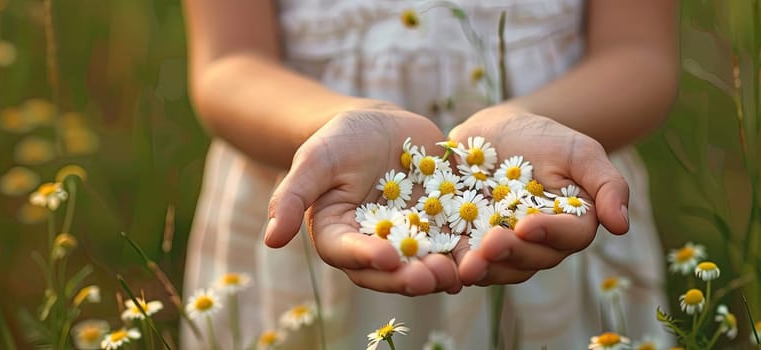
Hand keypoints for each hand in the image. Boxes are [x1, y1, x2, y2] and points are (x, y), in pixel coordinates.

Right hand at [265, 105, 462, 294]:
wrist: (382, 125)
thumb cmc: (340, 140)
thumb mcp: (316, 159)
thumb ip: (293, 196)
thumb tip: (270, 239)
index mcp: (340, 237)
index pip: (349, 254)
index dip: (367, 259)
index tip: (386, 257)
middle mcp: (376, 249)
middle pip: (393, 271)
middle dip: (413, 277)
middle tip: (433, 276)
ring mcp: (413, 240)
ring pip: (428, 264)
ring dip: (447, 271)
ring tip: (464, 270)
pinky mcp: (443, 227)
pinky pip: (459, 242)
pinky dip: (473, 248)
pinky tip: (491, 247)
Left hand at [448, 105, 629, 285]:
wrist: (495, 131)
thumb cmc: (544, 138)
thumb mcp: (579, 151)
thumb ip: (607, 184)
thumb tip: (622, 226)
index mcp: (571, 225)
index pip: (569, 237)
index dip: (549, 233)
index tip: (527, 223)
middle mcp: (539, 245)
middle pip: (531, 259)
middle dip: (511, 253)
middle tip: (491, 244)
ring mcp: (504, 248)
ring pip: (499, 268)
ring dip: (484, 269)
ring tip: (467, 264)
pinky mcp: (470, 244)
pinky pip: (465, 261)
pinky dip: (454, 265)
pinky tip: (443, 266)